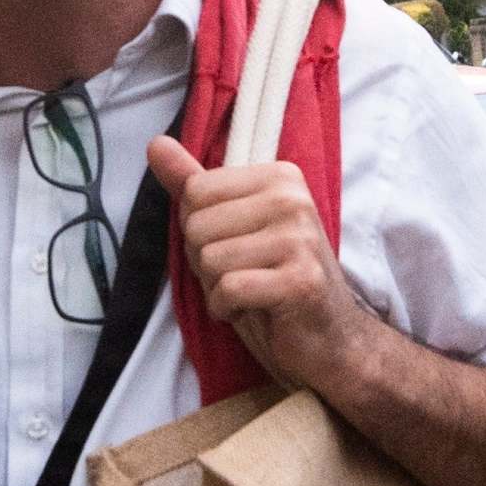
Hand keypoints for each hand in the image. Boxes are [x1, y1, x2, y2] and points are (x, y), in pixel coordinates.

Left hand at [148, 138, 370, 392]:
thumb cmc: (273, 281)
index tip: (235, 246)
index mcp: (279, 177)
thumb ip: (193, 185)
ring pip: (209, 259)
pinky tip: (254, 310)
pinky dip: (227, 308)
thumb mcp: (230, 228)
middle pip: (197, 226)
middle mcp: (293, 200)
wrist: (329, 341)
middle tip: (245, 275)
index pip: (194, 192)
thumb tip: (155, 144)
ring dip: (217, 288)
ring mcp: (301, 239)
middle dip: (206, 261)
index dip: (199, 230)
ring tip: (252, 292)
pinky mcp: (300, 281)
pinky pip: (228, 289)